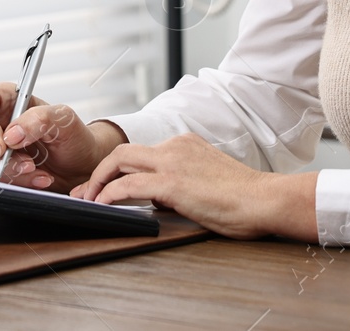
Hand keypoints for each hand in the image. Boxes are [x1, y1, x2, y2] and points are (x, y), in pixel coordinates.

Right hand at [0, 82, 125, 190]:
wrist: (83, 165)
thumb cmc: (74, 136)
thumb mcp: (64, 120)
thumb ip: (38, 120)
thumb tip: (11, 134)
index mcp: (4, 99)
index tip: (2, 146)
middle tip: (23, 163)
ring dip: (9, 172)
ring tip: (37, 170)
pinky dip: (17, 182)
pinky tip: (38, 177)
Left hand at [71, 132, 318, 240]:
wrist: (266, 199)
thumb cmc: (244, 199)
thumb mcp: (206, 182)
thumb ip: (180, 184)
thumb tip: (157, 199)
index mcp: (185, 144)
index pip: (141, 153)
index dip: (118, 170)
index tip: (103, 185)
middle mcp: (175, 146)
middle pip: (123, 152)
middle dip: (98, 171)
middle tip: (84, 191)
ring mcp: (173, 161)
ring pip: (119, 161)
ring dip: (97, 181)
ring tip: (87, 200)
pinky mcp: (172, 182)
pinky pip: (128, 185)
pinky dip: (109, 194)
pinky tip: (102, 206)